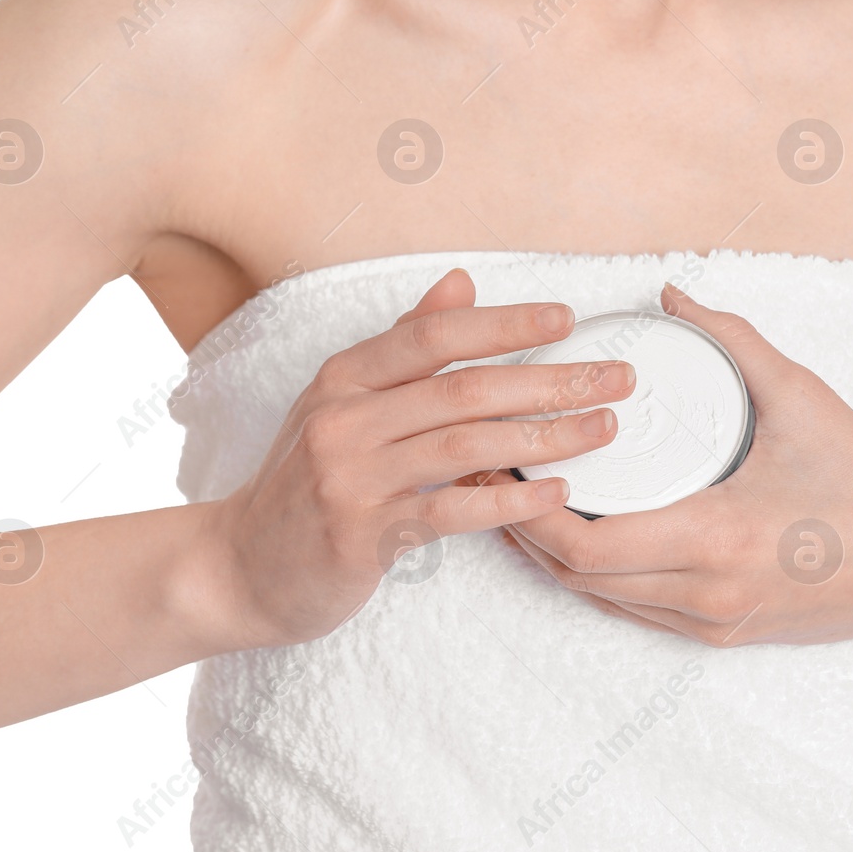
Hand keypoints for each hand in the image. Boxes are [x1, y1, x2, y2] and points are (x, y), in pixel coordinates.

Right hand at [200, 268, 635, 648]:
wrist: (236, 569)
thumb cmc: (303, 482)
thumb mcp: (340, 402)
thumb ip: (403, 346)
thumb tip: (461, 282)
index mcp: (344, 377)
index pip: (434, 333)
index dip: (504, 322)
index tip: (568, 319)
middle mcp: (343, 418)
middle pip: (464, 388)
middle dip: (551, 380)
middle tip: (616, 380)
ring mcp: (350, 476)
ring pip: (466, 445)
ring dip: (545, 437)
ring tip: (603, 430)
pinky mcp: (361, 534)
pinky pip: (451, 510)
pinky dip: (509, 500)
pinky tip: (556, 493)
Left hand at [494, 282, 852, 646]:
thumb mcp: (803, 398)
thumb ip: (732, 339)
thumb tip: (671, 293)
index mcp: (716, 538)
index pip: (586, 545)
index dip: (532, 508)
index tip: (508, 458)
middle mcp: (704, 595)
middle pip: (576, 578)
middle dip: (524, 527)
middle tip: (497, 470)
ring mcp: (711, 624)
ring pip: (598, 600)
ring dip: (552, 554)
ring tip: (523, 497)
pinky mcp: (720, 636)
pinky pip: (633, 612)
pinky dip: (594, 578)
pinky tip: (579, 535)